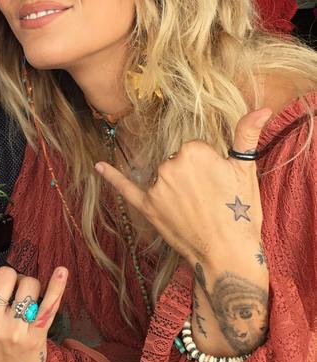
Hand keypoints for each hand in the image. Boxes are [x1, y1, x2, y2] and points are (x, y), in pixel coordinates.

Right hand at [0, 260, 67, 361]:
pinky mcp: (36, 334)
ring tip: (25, 308)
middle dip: (12, 281)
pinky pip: (49, 302)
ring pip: (29, 283)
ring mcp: (12, 328)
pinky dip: (58, 285)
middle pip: (8, 272)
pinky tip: (61, 271)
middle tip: (10, 302)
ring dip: (32, 290)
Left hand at [95, 108, 271, 270]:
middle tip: (209, 200)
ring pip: (163, 176)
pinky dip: (112, 176)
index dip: (208, 166)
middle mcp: (170, 165)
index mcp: (193, 151)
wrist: (227, 253)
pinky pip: (125, 187)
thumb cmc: (240, 212)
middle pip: (178, 161)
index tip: (218, 184)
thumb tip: (262, 108)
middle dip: (191, 176)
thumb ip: (247, 135)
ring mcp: (156, 187)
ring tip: (195, 210)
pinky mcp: (147, 207)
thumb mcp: (246, 171)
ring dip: (174, 187)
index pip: (195, 149)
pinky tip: (98, 166)